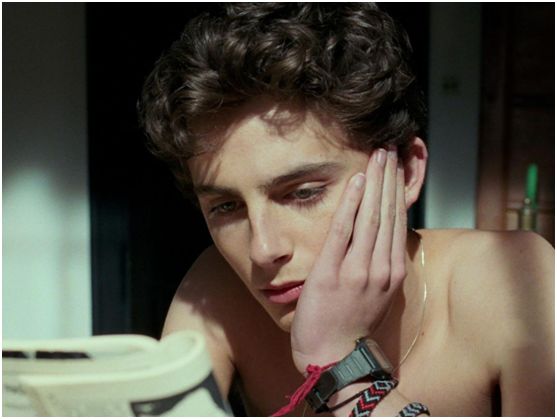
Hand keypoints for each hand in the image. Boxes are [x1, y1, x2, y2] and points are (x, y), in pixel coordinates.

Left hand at [290, 147, 406, 372]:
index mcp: (391, 271)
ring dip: (375, 183)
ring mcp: (358, 269)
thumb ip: (378, 264)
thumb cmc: (351, 324)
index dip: (398, 191)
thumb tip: (379, 237)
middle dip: (389, 178)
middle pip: (388, 213)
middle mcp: (380, 267)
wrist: (333, 355)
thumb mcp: (375, 294)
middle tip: (390, 149)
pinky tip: (357, 181)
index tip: (398, 167)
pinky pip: (344, 231)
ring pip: (372, 217)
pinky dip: (352, 204)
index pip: (398, 222)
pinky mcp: (332, 272)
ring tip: (378, 155)